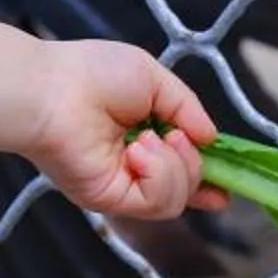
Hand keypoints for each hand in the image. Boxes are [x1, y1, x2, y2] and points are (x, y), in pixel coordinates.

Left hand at [23, 40, 224, 219]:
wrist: (51, 89)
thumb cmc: (93, 74)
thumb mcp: (155, 80)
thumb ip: (187, 108)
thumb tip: (212, 138)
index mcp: (143, 138)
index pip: (181, 169)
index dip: (206, 179)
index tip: (225, 185)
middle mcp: (133, 167)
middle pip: (187, 188)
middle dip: (194, 163)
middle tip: (174, 135)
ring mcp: (122, 186)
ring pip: (177, 200)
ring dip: (177, 167)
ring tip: (151, 139)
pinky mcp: (111, 199)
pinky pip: (157, 202)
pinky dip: (159, 174)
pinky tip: (139, 150)